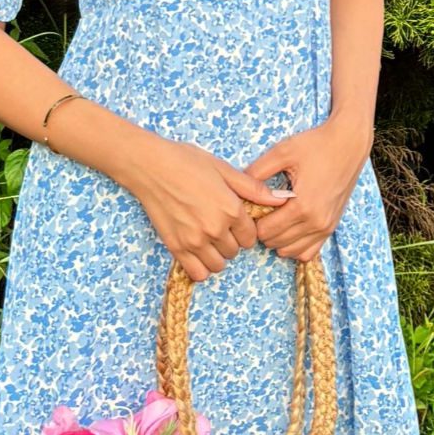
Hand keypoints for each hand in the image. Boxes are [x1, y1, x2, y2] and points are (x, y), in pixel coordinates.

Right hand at [125, 137, 294, 282]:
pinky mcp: (176, 247)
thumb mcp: (224, 169)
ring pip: (219, 265)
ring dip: (217, 255)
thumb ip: (254, 189)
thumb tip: (283, 198)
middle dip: (231, 240)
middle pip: (235, 251)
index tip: (234, 221)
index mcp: (230, 209)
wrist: (150, 166)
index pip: (251, 236)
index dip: (245, 229)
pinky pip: (198, 273)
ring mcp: (195, 240)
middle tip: (219, 226)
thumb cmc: (187, 162)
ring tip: (208, 239)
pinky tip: (197, 251)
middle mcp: (215, 228)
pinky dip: (201, 267)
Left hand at [240, 114, 373, 261]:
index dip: (253, 220)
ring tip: (274, 217)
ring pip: (291, 251)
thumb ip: (256, 172)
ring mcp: (326, 227)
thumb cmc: (316, 145)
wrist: (349, 143)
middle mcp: (316, 222)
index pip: (265, 231)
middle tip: (262, 209)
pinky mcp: (332, 227)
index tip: (253, 205)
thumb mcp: (282, 152)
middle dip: (264, 229)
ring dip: (277, 239)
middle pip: (276, 243)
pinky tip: (289, 228)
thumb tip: (237, 189)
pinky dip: (295, 245)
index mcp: (302, 206)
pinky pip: (309, 251)